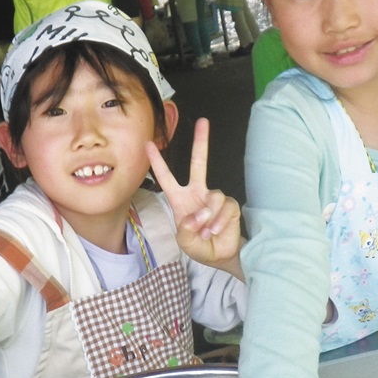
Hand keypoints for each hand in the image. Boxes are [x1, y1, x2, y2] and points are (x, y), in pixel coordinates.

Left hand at [147, 117, 242, 275]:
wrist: (218, 256)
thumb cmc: (198, 246)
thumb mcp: (184, 241)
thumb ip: (186, 228)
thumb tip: (200, 214)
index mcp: (180, 199)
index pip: (166, 177)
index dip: (157, 162)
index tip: (148, 144)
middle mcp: (198, 194)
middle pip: (199, 163)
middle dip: (201, 142)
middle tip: (203, 121)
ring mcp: (214, 198)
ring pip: (213, 197)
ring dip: (208, 218)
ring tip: (206, 232)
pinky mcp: (229, 205)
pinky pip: (224, 208)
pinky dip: (219, 222)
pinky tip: (216, 230)